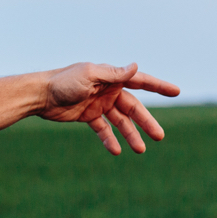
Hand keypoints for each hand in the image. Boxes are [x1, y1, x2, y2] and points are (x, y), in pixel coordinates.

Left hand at [39, 63, 180, 154]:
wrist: (39, 94)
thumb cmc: (63, 82)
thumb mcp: (89, 76)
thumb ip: (113, 74)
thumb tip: (135, 66)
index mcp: (111, 77)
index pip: (140, 81)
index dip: (159, 86)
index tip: (176, 91)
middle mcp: (108, 90)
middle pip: (133, 107)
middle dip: (146, 122)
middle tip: (160, 136)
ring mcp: (99, 103)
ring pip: (120, 121)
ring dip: (130, 135)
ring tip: (140, 150)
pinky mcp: (88, 115)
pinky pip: (103, 129)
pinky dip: (109, 139)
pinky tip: (115, 151)